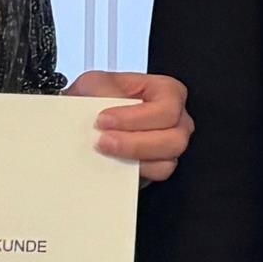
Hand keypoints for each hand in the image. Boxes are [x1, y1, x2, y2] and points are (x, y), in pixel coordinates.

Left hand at [70, 71, 191, 183]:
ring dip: (133, 159)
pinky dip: (133, 174)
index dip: (135, 118)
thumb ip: (103, 90)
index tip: (104, 120)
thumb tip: (104, 104)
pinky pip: (153, 178)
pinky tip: (114, 163)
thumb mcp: (95, 83)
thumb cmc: (98, 98)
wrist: (86, 121)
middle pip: (174, 140)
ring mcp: (169, 147)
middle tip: (104, 142)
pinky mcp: (156, 168)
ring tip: (106, 153)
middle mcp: (176, 120)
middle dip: (135, 143)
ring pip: (166, 164)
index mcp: (168, 92)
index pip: (166, 108)